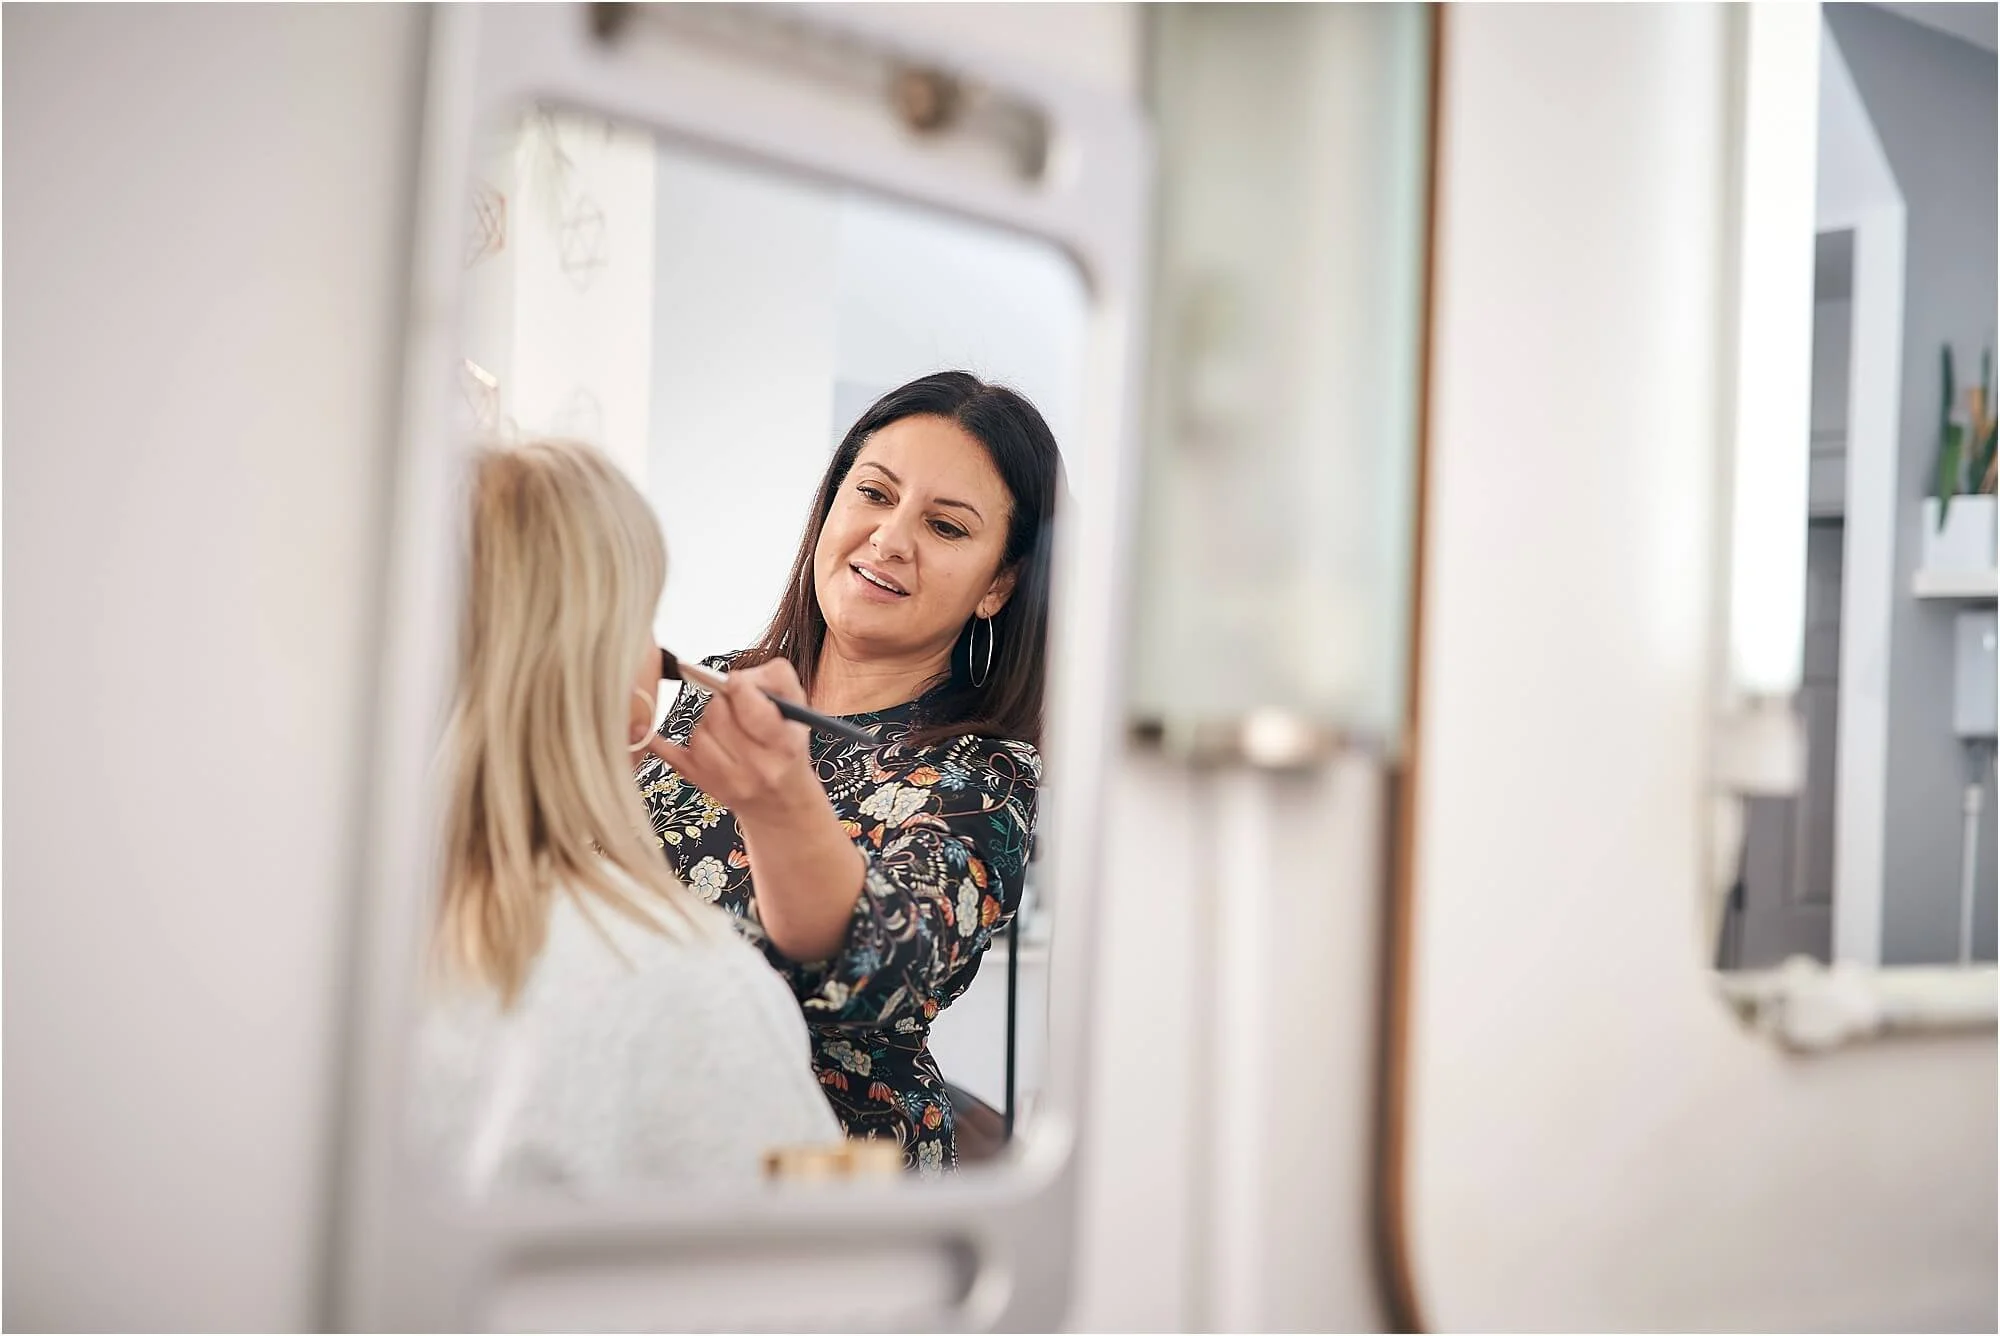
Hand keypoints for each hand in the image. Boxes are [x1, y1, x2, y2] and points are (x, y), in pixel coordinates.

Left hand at [644, 659, 817, 824]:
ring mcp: (727, 780)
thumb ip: (777, 681)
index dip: (740, 687)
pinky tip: (645, 730)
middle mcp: (757, 767)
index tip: (737, 684)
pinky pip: (670, 757)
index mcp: (783, 743)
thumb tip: (736, 676)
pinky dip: (657, 742)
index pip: (750, 706)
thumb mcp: (798, 712)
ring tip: (726, 730)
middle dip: (724, 703)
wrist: (780, 802)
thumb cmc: (787, 750)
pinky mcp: (703, 784)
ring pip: (697, 732)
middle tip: (736, 709)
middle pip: (717, 714)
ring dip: (708, 723)